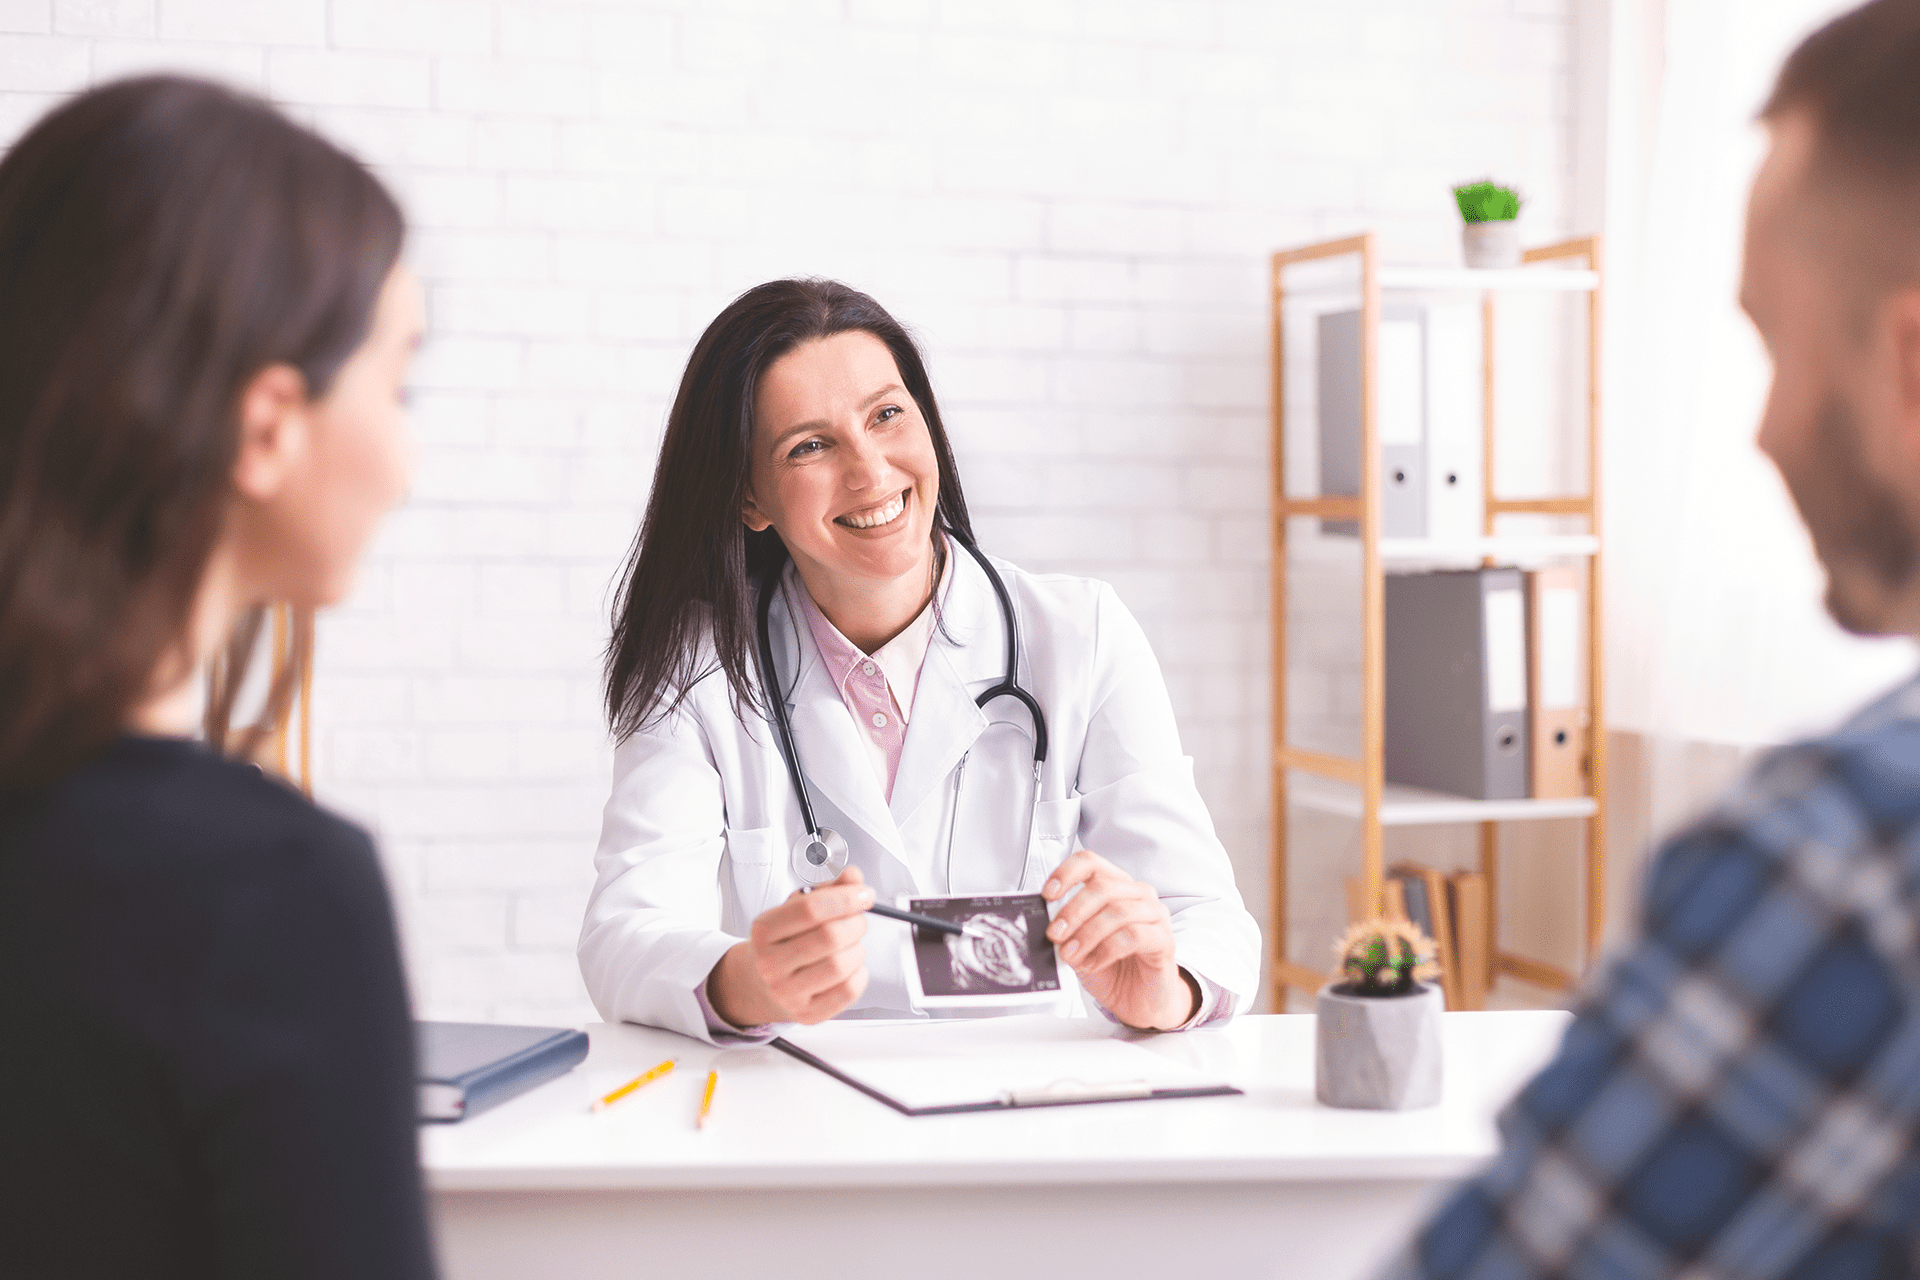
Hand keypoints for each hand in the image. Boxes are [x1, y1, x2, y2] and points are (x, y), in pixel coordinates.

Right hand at [706, 867, 872, 1027]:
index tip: (864, 894)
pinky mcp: (807, 1013)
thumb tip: (853, 877)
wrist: (764, 982)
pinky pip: (847, 992)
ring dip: (858, 949)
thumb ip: (828, 890)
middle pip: (829, 937)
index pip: (810, 908)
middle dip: (855, 923)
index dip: (845, 897)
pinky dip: (860, 975)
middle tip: (858, 919)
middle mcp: (770, 963)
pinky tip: (851, 967)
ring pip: (841, 966)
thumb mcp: (798, 908)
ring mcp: (787, 992)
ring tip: (852, 944)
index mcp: (764, 930)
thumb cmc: (786, 941)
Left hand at [1042, 850, 1197, 1030]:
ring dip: (1087, 934)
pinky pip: (1134, 936)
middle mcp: (1138, 894)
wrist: (1137, 1001)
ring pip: (1118, 911)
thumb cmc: (1110, 968)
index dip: (1067, 873)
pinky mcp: (1164, 940)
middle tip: (1054, 934)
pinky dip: (1107, 950)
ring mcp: (1155, 915)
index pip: (1091, 862)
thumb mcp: (1078, 945)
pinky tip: (1094, 963)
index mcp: (1115, 886)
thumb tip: (1043, 921)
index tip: (1048, 894)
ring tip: (1071, 954)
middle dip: (1073, 911)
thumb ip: (1065, 930)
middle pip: (1103, 887)